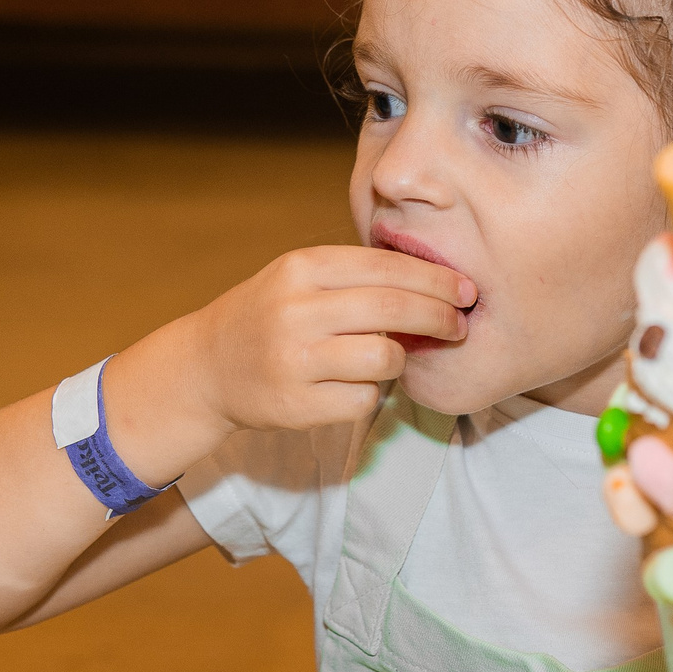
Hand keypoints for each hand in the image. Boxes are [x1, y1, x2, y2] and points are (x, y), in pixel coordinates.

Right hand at [163, 246, 475, 441]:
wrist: (207, 367)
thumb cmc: (270, 315)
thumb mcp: (300, 278)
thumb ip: (355, 276)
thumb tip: (437, 283)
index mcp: (301, 268)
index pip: (386, 267)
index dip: (435, 278)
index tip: (466, 289)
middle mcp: (296, 310)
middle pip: (393, 309)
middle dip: (439, 317)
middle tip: (459, 325)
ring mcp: (294, 360)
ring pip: (384, 357)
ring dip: (402, 359)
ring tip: (395, 357)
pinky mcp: (296, 404)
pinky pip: (364, 399)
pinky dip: (372, 393)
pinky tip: (357, 385)